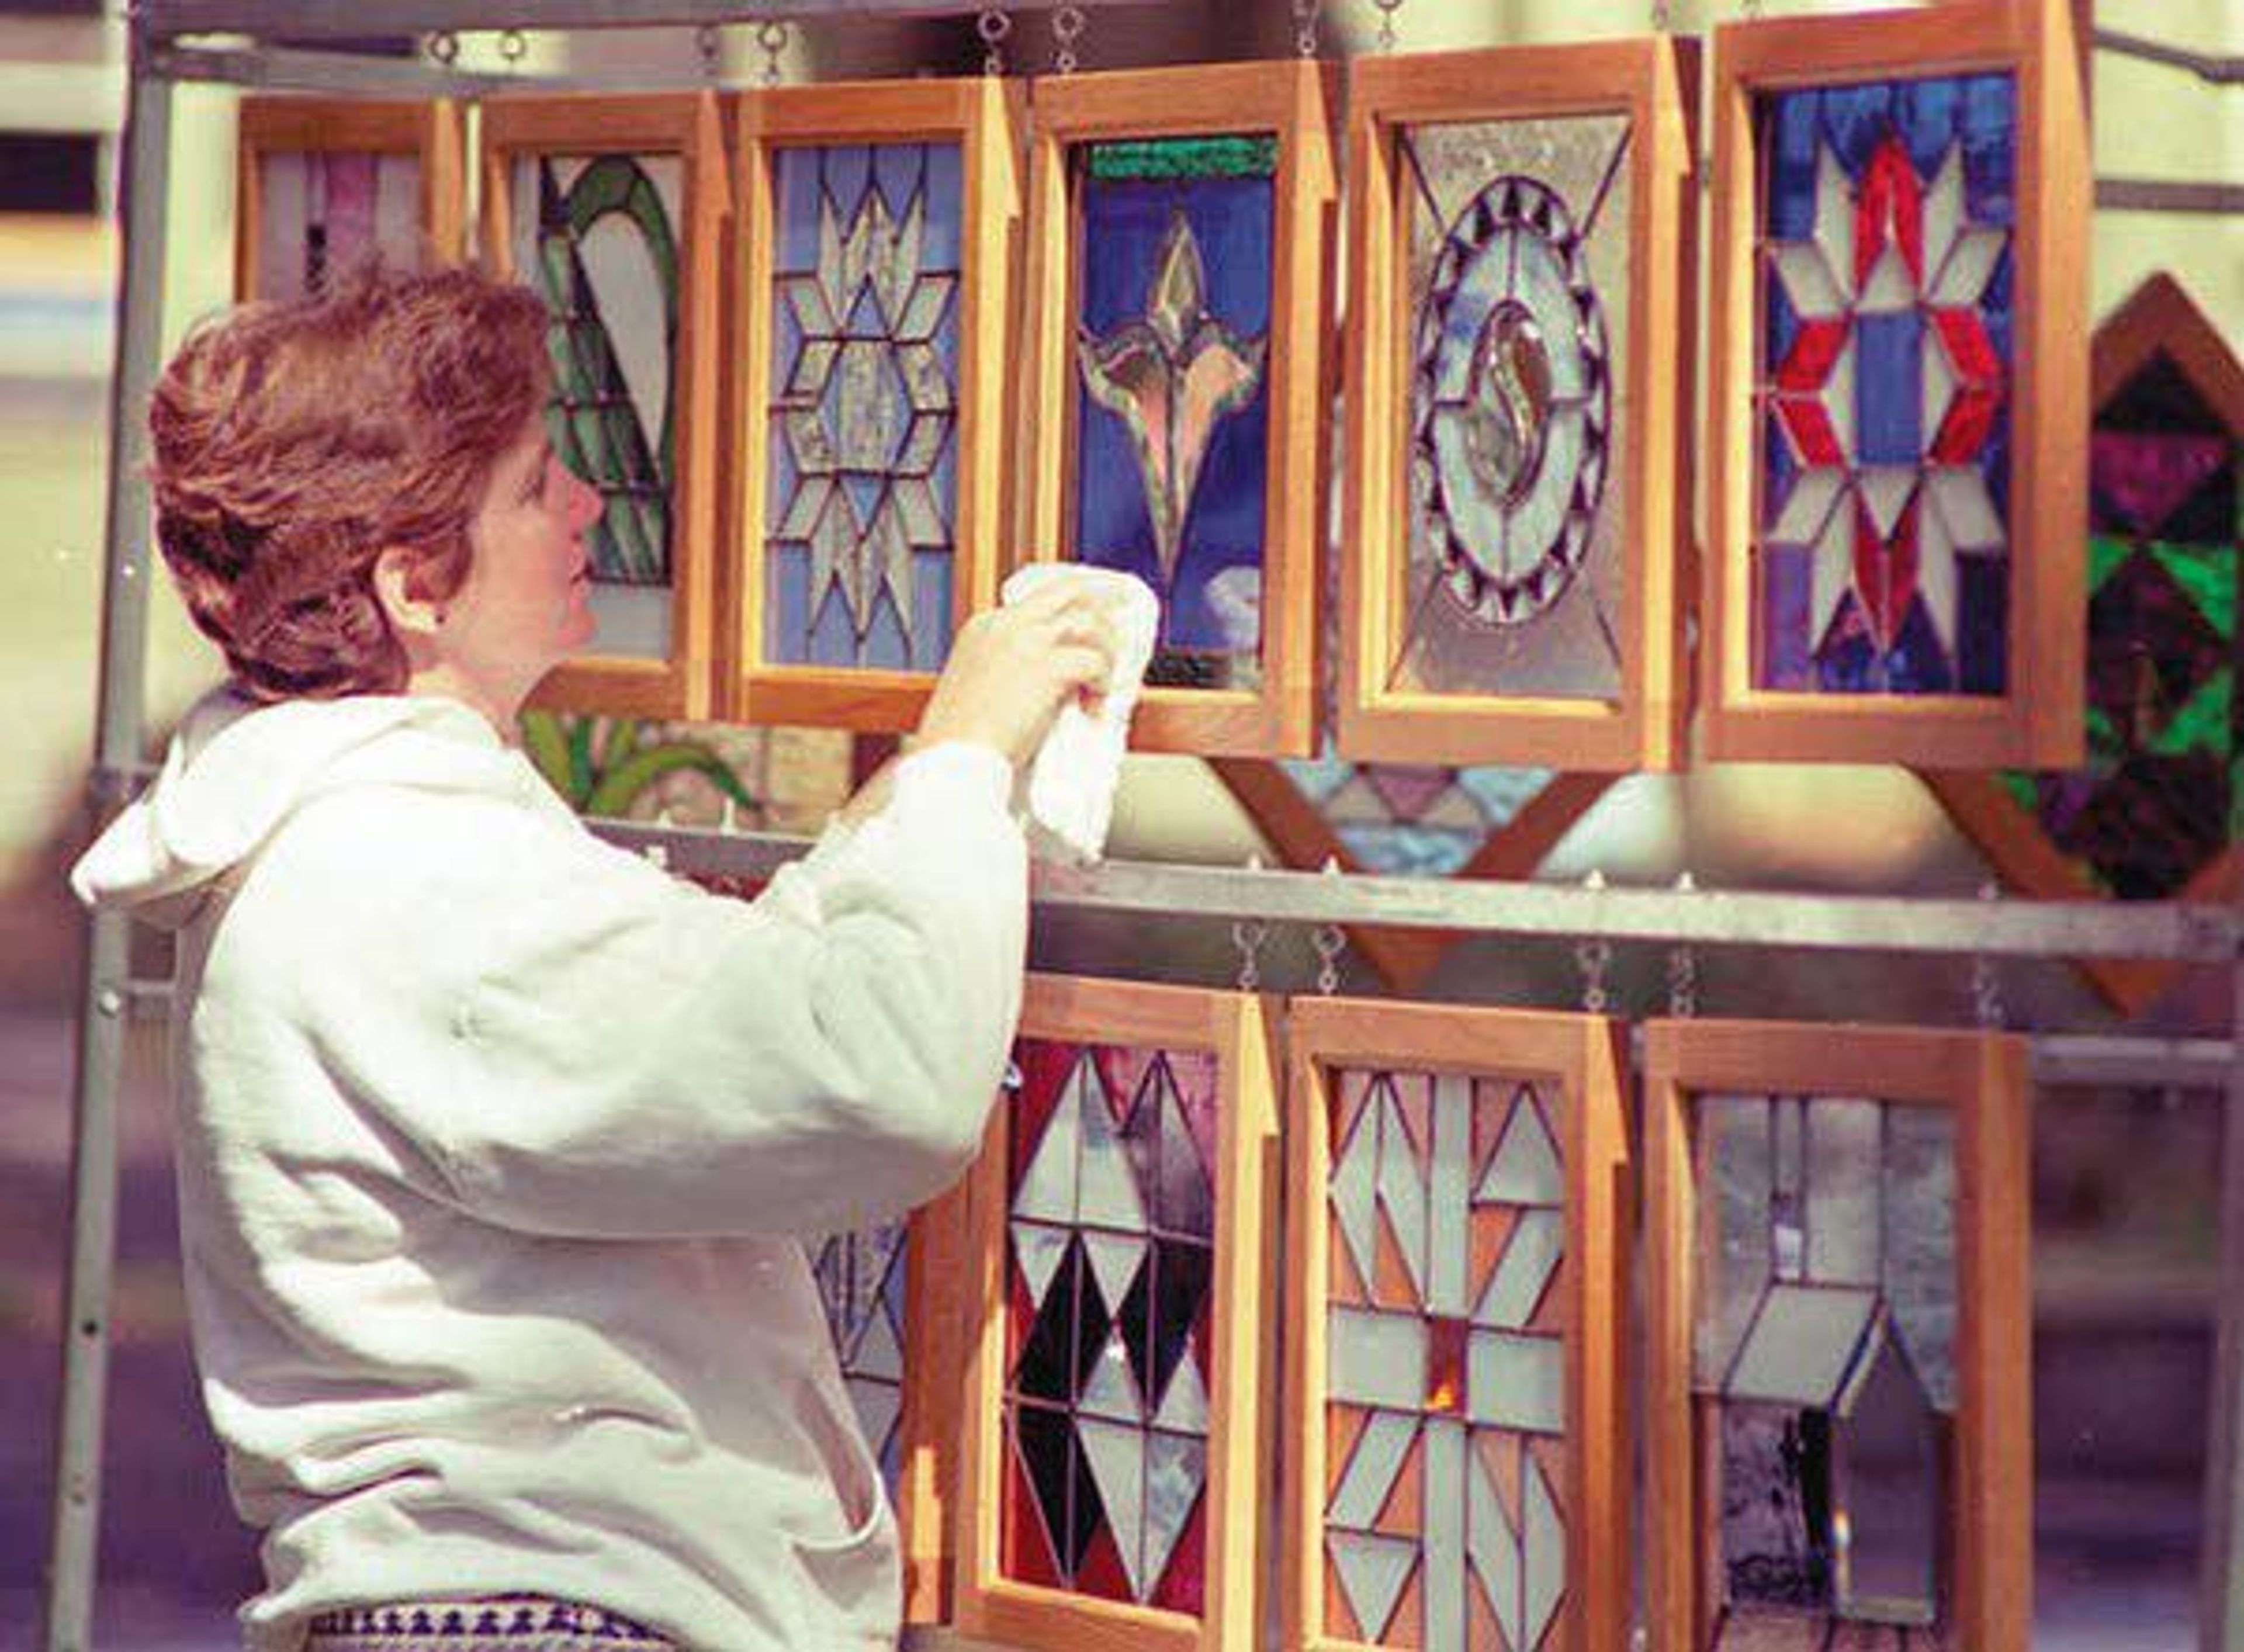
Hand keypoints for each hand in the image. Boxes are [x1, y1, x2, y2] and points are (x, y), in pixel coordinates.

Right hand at [916, 582, 1119, 768]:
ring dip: (1105, 653)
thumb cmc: (960, 738)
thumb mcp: (975, 686)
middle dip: (1098, 616)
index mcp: (983, 627)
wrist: (951, 759)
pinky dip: (1102, 683)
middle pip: (1069, 592)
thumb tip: (1049, 680)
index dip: (1072, 616)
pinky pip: (1093, 661)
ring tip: (1102, 685)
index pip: (1040, 600)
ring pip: (1088, 622)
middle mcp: (1005, 624)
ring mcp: (1026, 641)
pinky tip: (1094, 707)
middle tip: (1111, 646)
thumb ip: (1007, 669)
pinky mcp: (1046, 667)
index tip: (1087, 637)